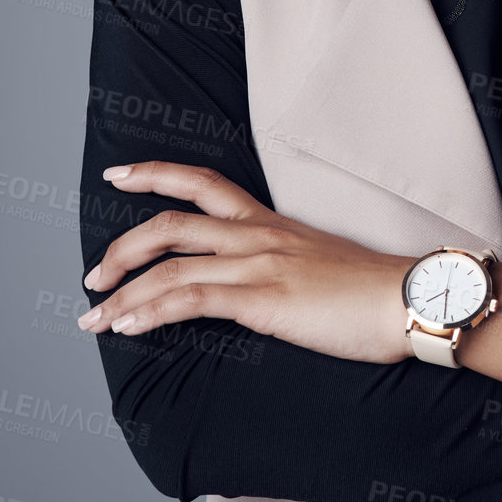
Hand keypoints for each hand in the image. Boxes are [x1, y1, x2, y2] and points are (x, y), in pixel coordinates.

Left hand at [76, 161, 416, 363]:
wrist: (409, 298)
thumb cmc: (371, 291)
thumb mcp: (319, 264)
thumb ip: (281, 265)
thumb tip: (256, 286)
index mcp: (271, 223)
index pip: (204, 183)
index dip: (156, 174)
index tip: (119, 174)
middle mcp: (258, 235)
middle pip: (172, 223)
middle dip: (123, 248)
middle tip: (93, 275)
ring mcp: (259, 263)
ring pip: (171, 264)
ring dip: (123, 293)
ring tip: (94, 317)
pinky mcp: (264, 297)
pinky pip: (191, 298)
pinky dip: (151, 311)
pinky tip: (127, 327)